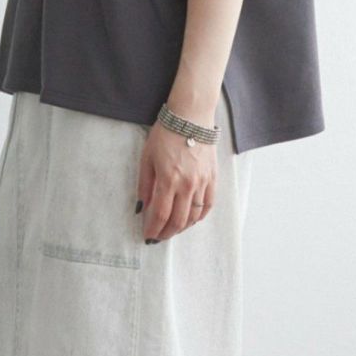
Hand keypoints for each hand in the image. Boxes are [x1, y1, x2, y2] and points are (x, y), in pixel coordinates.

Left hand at [136, 122, 216, 242]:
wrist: (191, 117)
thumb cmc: (165, 134)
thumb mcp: (147, 158)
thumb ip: (145, 185)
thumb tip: (142, 207)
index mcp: (168, 180)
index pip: (160, 214)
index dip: (154, 229)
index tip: (148, 236)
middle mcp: (187, 185)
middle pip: (178, 220)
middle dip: (167, 233)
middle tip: (159, 238)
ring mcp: (202, 182)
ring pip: (194, 216)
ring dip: (182, 227)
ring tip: (173, 230)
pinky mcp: (213, 178)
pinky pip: (208, 204)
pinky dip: (200, 216)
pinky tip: (192, 220)